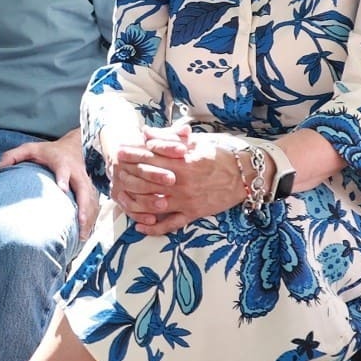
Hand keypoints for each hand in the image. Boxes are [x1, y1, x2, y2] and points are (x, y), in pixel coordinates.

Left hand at [0, 132, 97, 234]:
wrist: (74, 146)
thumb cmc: (48, 151)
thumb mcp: (30, 148)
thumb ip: (13, 156)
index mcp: (61, 162)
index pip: (63, 170)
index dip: (63, 178)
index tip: (63, 189)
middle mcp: (76, 173)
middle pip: (84, 189)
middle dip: (84, 205)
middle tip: (80, 220)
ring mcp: (85, 182)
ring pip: (91, 200)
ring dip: (89, 217)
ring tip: (83, 235)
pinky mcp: (90, 190)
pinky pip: (93, 205)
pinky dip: (91, 219)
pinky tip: (85, 234)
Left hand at [111, 133, 243, 236]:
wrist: (246, 176)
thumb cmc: (220, 155)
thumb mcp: (196, 142)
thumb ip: (169, 138)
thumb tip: (145, 132)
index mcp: (182, 162)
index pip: (149, 158)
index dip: (132, 155)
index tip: (118, 153)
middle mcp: (181, 183)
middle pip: (146, 182)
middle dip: (128, 177)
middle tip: (114, 174)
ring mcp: (186, 200)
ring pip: (153, 205)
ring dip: (135, 203)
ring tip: (122, 199)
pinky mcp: (193, 214)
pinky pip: (170, 224)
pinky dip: (154, 228)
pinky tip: (140, 227)